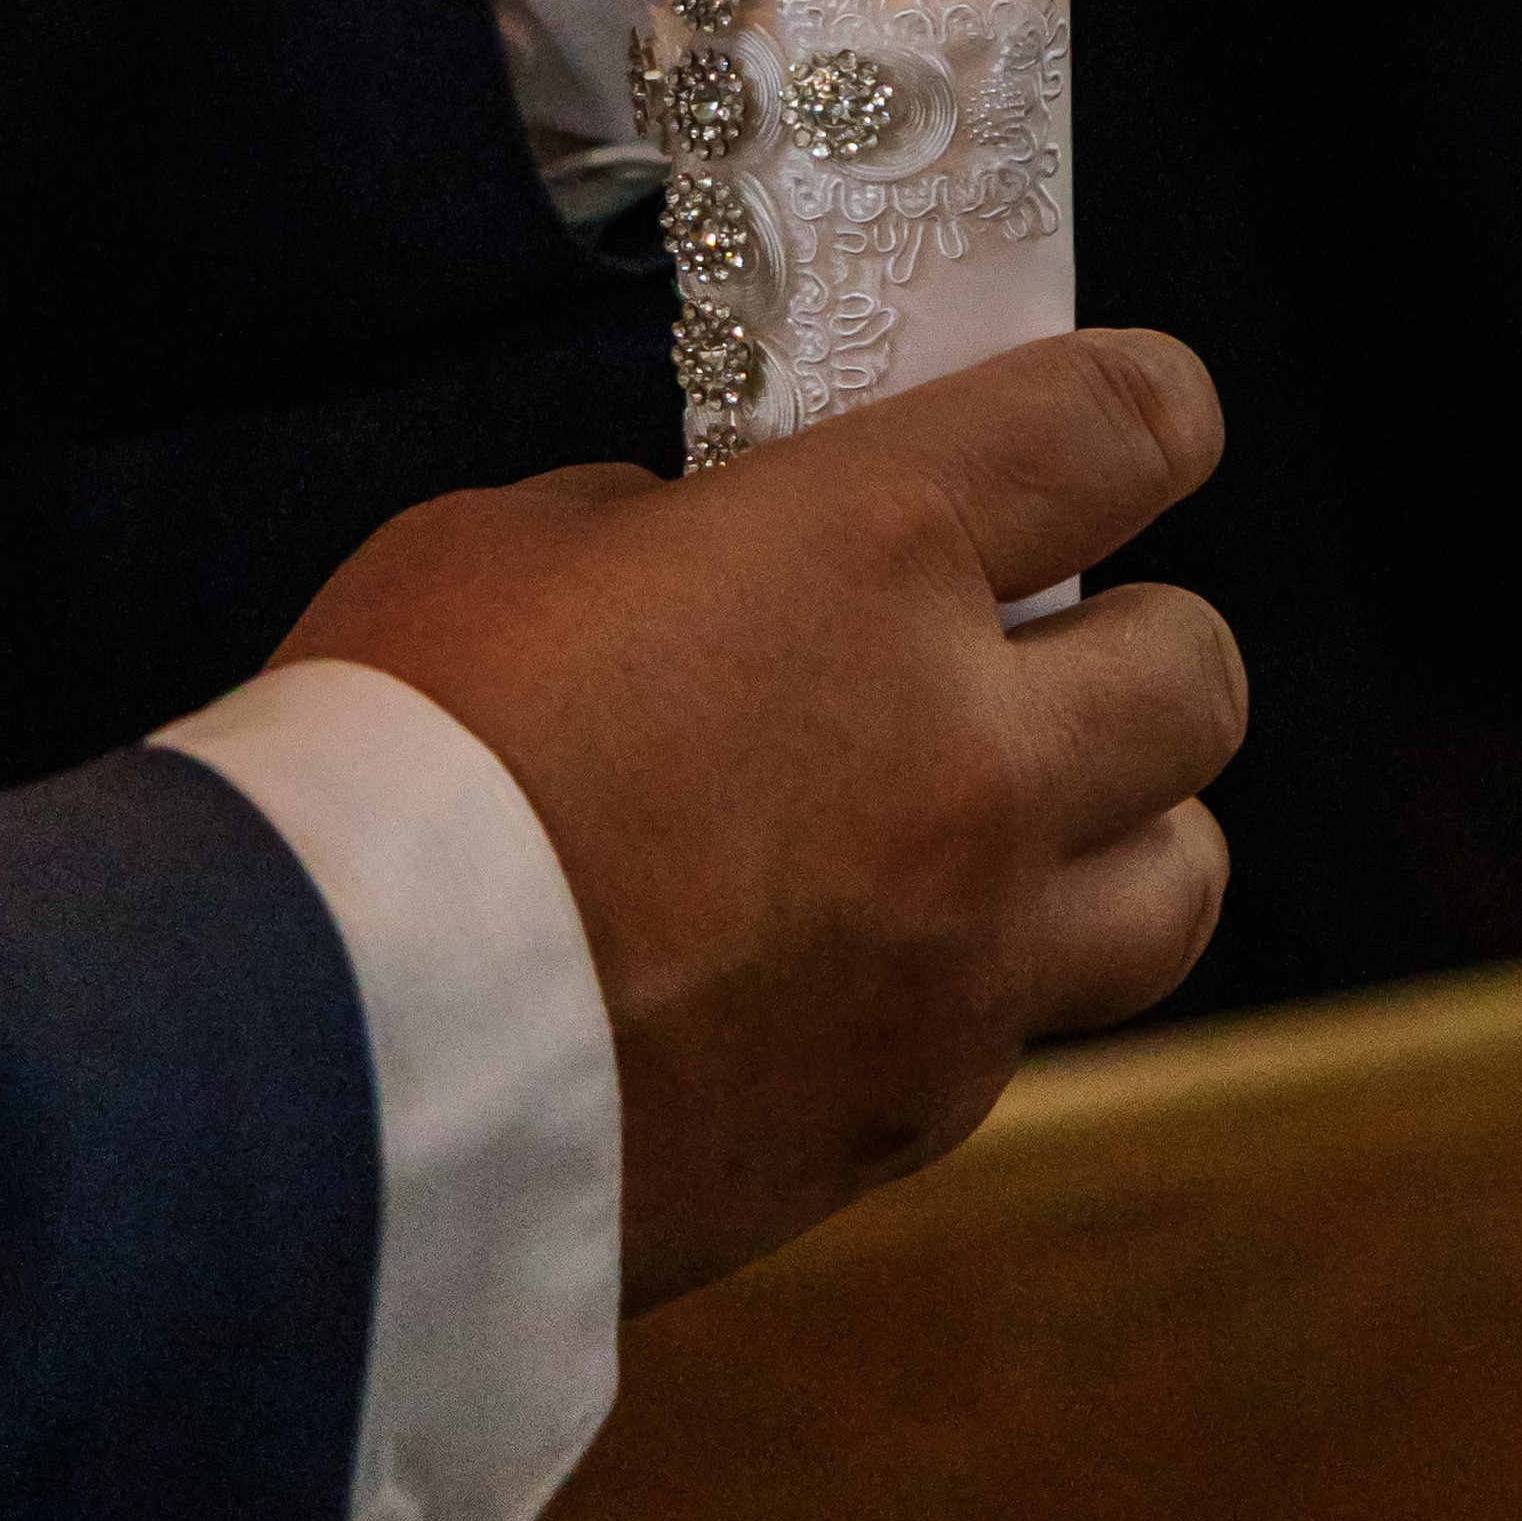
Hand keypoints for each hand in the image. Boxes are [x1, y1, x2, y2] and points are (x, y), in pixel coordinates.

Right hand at [268, 328, 1243, 1309]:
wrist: (321, 1057)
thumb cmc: (394, 754)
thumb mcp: (515, 546)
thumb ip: (673, 536)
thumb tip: (726, 559)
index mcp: (878, 554)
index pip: (1123, 425)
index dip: (1148, 404)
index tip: (1135, 419)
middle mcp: (970, 751)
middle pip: (1200, 671)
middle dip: (1137, 638)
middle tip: (1039, 642)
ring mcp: (962, 954)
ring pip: (1182, 876)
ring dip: (1123, 827)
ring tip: (1015, 815)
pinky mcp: (909, 1116)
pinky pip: (1023, 1027)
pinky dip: (978, 980)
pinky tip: (858, 958)